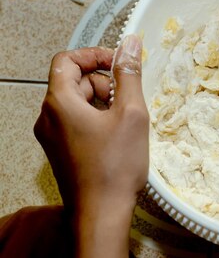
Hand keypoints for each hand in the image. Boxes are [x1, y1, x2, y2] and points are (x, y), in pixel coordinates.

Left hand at [34, 35, 147, 215]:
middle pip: (74, 81)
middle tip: (129, 99)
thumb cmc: (115, 166)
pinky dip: (97, 119)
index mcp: (59, 103)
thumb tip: (130, 44)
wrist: (102, 213)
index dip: (95, 55)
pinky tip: (118, 136)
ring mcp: (52, 136)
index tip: (120, 64)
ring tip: (126, 122)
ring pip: (78, 102)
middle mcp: (48, 117)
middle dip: (104, 83)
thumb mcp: (131, 113)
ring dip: (104, 102)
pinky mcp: (61, 150)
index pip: (67, 60)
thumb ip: (129, 74)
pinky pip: (77, 121)